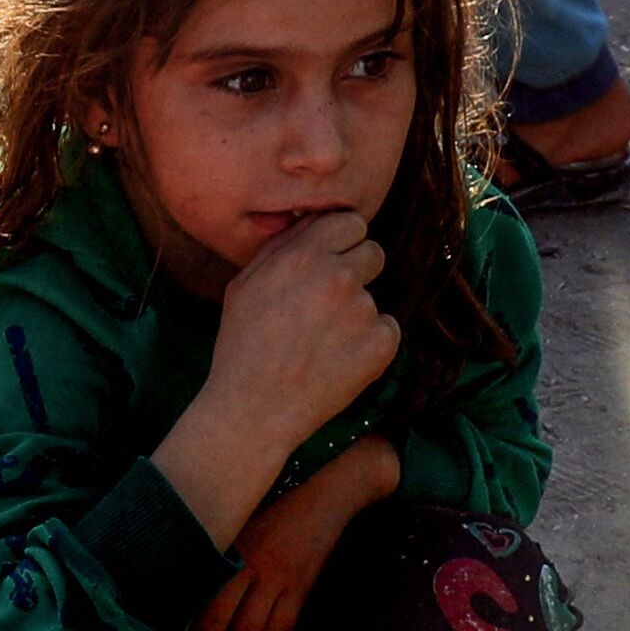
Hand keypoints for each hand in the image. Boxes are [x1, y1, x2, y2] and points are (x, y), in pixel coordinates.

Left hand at [184, 441, 393, 630]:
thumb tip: (172, 588)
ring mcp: (279, 579)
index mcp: (227, 548)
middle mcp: (250, 566)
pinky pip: (279, 630)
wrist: (327, 488)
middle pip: (218, 626)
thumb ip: (207, 549)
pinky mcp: (301, 588)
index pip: (197, 603)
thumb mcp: (233, 516)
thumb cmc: (271, 498)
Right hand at [207, 207, 400, 436]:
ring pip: (374, 297)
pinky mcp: (381, 344)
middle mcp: (337, 275)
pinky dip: (370, 346)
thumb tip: (310, 222)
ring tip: (322, 344)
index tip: (334, 263)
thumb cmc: (242, 347)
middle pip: (373, 253)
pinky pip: (387, 331)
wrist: (254, 409)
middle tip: (330, 307)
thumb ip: (282, 247)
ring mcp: (363, 309)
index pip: (351, 222)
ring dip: (356, 315)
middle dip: (358, 273)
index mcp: (303, 255)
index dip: (343, 243)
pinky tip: (338, 362)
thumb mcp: (245, 284)